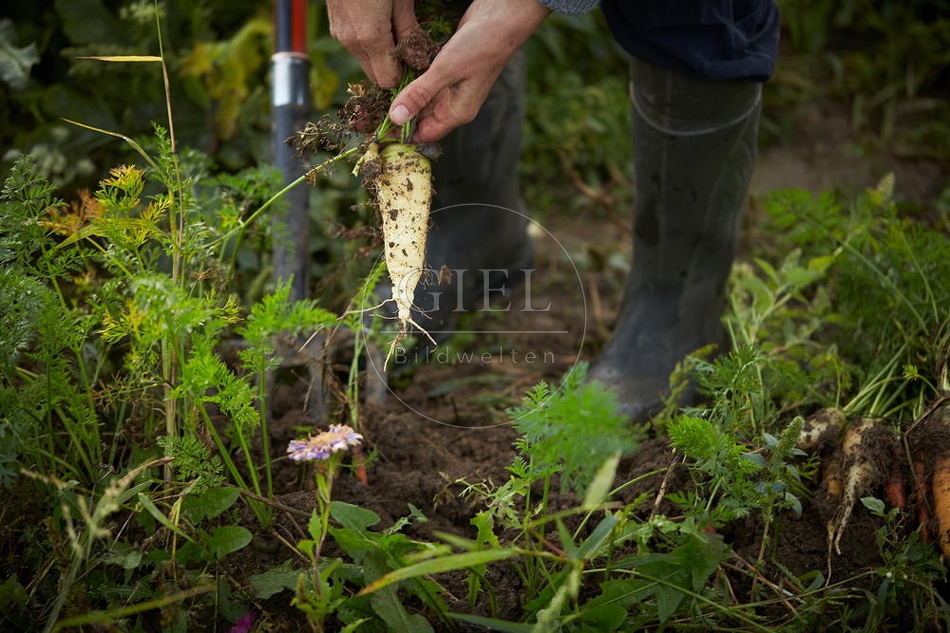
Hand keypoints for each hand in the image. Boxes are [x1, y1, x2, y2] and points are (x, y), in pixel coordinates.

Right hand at [326, 0, 418, 88]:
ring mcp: (340, 35)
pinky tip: (381, 23)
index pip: (388, 80)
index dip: (405, 76)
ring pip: (366, 61)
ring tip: (397, 31)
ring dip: (382, 56)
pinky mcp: (336, 27)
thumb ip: (409, 33)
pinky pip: (356, 46)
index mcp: (369, 38)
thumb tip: (418, 62)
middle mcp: (351, 42)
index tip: (418, 64)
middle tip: (411, 50)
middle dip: (394, 69)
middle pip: (376, 75)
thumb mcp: (401, 0)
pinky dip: (370, 44)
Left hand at [389, 0, 550, 142]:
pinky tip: (392, 82)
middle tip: (366, 119)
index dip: (400, 137)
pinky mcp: (446, 73)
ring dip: (399, 102)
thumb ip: (419, 94)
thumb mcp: (445, 71)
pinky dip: (408, 85)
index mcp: (457, 112)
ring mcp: (450, 89)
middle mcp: (453, 105)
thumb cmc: (480, 46)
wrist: (500, 19)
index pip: (424, 135)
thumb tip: (395, 118)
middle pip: (419, 121)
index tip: (376, 133)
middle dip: (395, 120)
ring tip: (373, 103)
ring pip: (419, 102)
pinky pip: (423, 85)